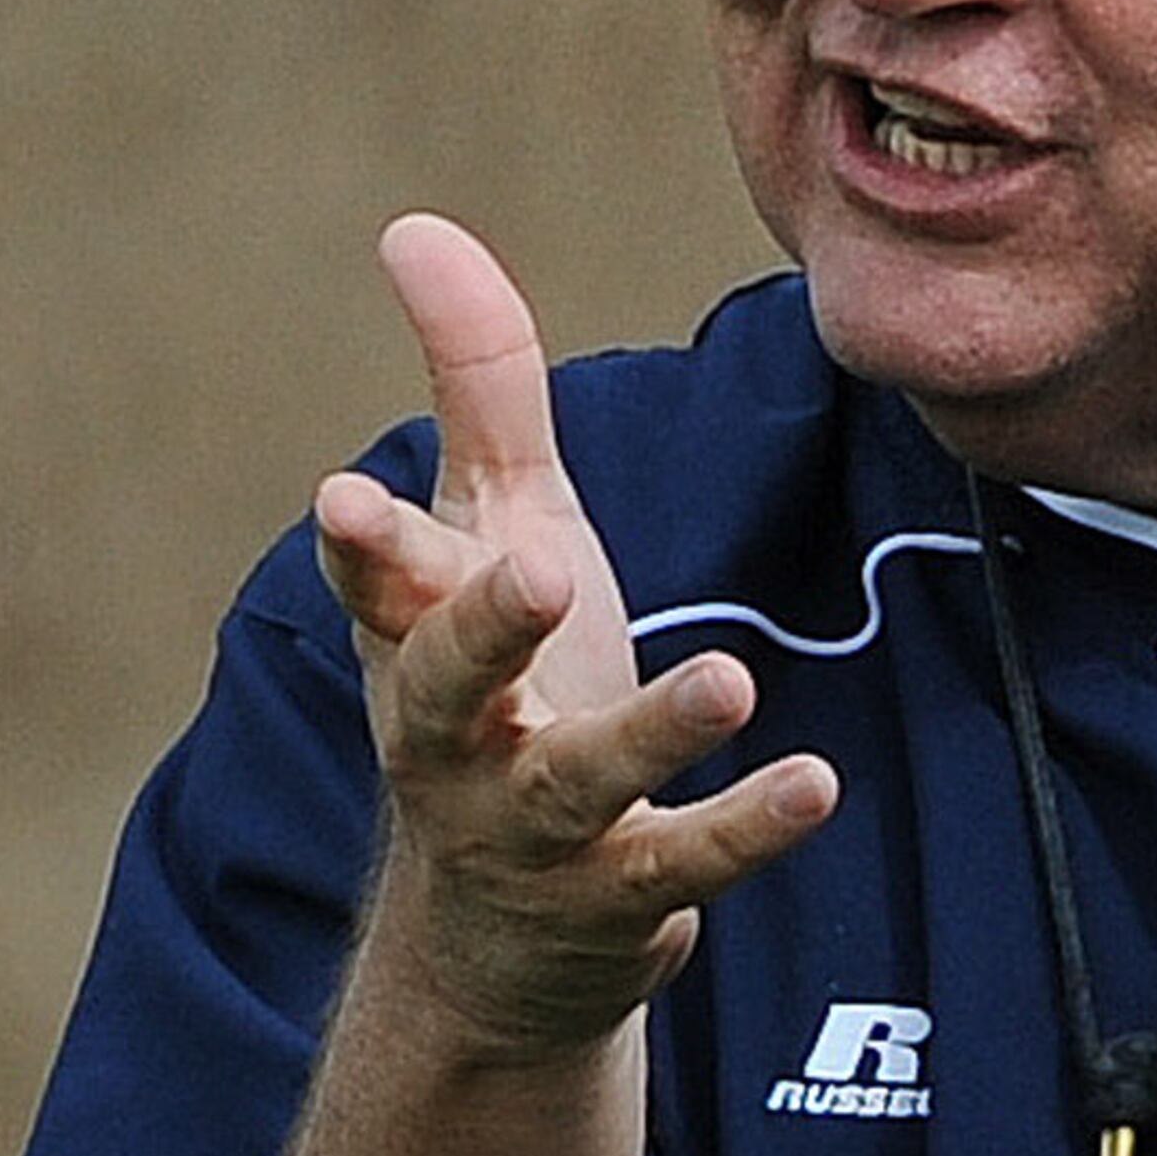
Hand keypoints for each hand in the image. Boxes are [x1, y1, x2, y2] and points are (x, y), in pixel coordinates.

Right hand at [314, 213, 835, 1057]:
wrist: (502, 929)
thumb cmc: (500, 685)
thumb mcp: (492, 530)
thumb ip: (475, 387)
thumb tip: (412, 226)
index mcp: (416, 640)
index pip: (379, 588)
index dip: (364, 548)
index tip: (343, 497)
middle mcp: (452, 738)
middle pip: (443, 687)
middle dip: (481, 627)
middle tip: (537, 569)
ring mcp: (530, 828)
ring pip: (574, 781)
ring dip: (649, 733)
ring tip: (728, 681)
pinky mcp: (617, 895)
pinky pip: (680, 865)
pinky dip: (744, 828)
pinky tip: (814, 781)